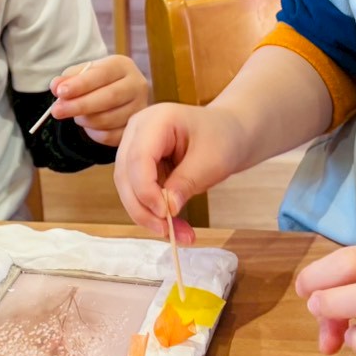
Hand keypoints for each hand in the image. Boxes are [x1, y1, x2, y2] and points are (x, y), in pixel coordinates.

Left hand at [48, 55, 148, 146]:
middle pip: (109, 97)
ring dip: (86, 120)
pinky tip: (88, 125)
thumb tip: (56, 86)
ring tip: (75, 116)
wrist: (118, 93)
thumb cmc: (97, 81)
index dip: (81, 84)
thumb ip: (68, 78)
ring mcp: (139, 108)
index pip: (102, 74)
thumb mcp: (82, 74)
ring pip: (109, 119)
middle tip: (57, 111)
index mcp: (123, 66)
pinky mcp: (135, 128)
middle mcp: (137, 85)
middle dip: (80, 105)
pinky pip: (111, 137)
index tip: (60, 93)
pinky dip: (94, 133)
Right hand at [113, 102, 248, 244]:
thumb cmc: (223, 139)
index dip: (146, 189)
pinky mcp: (139, 164)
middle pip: (126, 174)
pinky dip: (153, 212)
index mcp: (156, 120)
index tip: (165, 214)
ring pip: (128, 188)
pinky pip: (138, 192)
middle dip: (142, 208)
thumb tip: (166, 209)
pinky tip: (174, 227)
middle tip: (166, 232)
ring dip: (147, 215)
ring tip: (177, 234)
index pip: (138, 158)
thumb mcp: (212, 161)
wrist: (230, 132)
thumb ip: (186, 182)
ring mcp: (135, 146)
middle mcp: (137, 131)